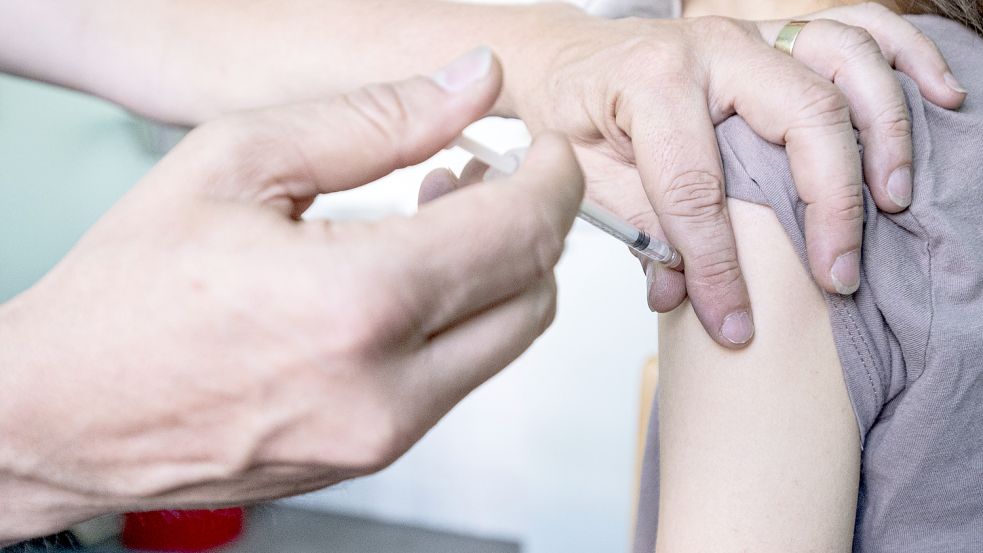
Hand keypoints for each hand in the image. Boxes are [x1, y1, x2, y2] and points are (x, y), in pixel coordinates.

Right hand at [0, 49, 583, 541]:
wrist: (67, 413)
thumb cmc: (128, 294)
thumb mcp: (239, 163)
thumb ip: (373, 120)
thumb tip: (469, 85)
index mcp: (356, 306)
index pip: (520, 234)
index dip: (552, 179)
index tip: (545, 151)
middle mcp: (386, 389)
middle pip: (533, 294)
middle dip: (534, 224)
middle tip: (489, 175)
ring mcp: (384, 436)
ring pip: (506, 341)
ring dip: (498, 272)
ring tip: (440, 217)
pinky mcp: (374, 455)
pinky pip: (458, 377)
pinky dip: (461, 318)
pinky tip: (411, 277)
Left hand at [509, 2, 964, 347]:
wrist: (568, 61)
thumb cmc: (575, 115)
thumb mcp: (586, 178)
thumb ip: (637, 231)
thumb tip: (682, 297)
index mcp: (652, 82)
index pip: (697, 186)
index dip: (718, 265)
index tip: (736, 324)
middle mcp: (712, 46)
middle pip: (802, 115)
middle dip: (830, 202)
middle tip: (837, 273)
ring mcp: (752, 32)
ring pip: (845, 62)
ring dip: (882, 133)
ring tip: (895, 200)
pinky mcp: (777, 35)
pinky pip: (859, 28)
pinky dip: (906, 58)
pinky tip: (936, 98)